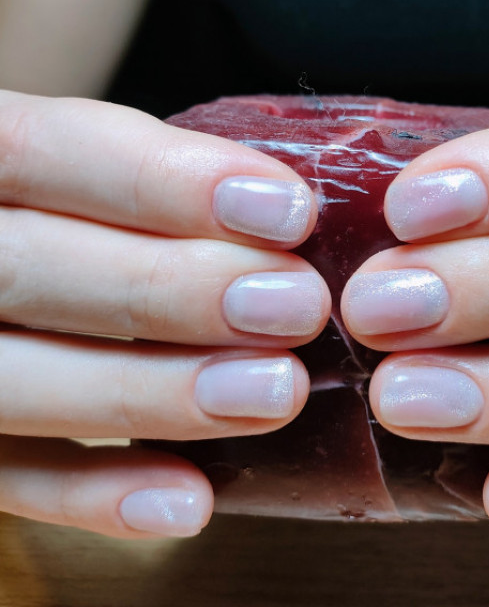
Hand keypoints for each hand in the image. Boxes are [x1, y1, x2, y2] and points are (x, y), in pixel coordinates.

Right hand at [0, 92, 329, 537]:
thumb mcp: (78, 164)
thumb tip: (284, 209)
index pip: (44, 151)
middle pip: (31, 268)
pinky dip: (93, 492)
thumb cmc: (58, 208)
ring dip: (154, 393)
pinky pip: (4, 480)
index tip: (288, 210)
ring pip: (14, 384)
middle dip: (175, 289)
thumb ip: (149, 179)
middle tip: (298, 305)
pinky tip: (190, 498)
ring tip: (274, 393)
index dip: (167, 181)